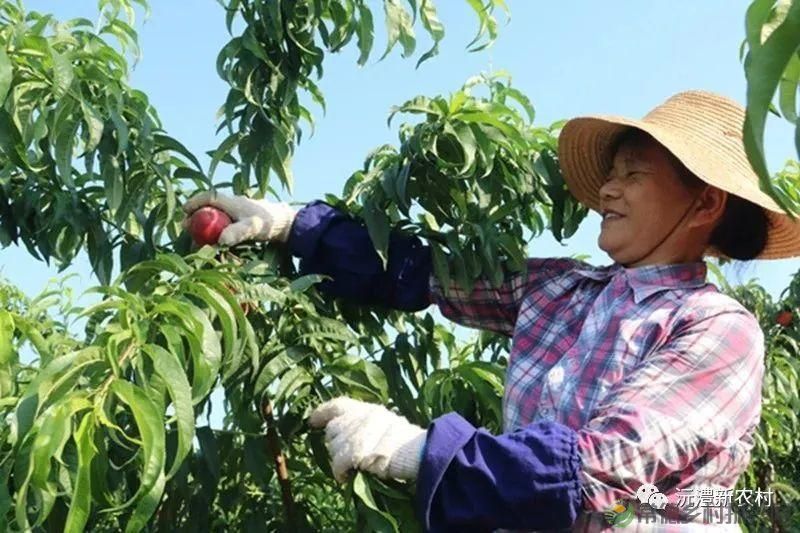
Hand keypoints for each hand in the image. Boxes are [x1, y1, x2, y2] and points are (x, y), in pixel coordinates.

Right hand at [182, 191, 295, 245]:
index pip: (208, 197)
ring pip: (217, 215)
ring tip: (199, 237)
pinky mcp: (243, 220)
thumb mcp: (252, 228)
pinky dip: (218, 229)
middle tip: (188, 228)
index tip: (184, 212)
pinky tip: (216, 240)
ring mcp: (238, 212)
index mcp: (232, 201)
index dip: (194, 203)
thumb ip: (237, 233)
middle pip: (209, 207)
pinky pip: (225, 222)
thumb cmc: (269, 222)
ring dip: (207, 224)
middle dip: (197, 216)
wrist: (288, 223)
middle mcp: (233, 204)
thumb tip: (220, 241)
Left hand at [309, 397, 426, 481]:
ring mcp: (360, 432)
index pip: (340, 405)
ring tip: (348, 468)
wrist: (421, 454)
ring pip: (334, 447)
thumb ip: (367, 426)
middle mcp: (362, 416)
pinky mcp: (358, 450)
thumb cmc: (409, 446)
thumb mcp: (388, 427)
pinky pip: (338, 463)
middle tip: (345, 456)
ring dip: (338, 460)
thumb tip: (345, 436)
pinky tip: (344, 477)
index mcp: (370, 409)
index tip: (312, 420)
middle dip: (335, 444)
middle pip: (334, 429)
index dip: (323, 412)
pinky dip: (339, 472)